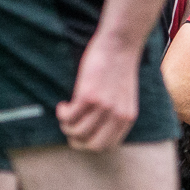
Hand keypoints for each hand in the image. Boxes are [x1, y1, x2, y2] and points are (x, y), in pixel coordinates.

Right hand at [57, 36, 139, 151]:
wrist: (120, 44)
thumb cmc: (119, 66)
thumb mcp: (123, 96)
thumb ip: (114, 113)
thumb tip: (94, 127)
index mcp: (127, 118)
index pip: (107, 145)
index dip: (90, 143)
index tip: (82, 134)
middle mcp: (117, 116)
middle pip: (92, 145)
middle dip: (76, 141)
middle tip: (69, 128)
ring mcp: (103, 107)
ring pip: (77, 132)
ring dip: (66, 126)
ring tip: (65, 113)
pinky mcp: (88, 96)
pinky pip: (69, 117)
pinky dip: (62, 114)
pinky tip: (63, 104)